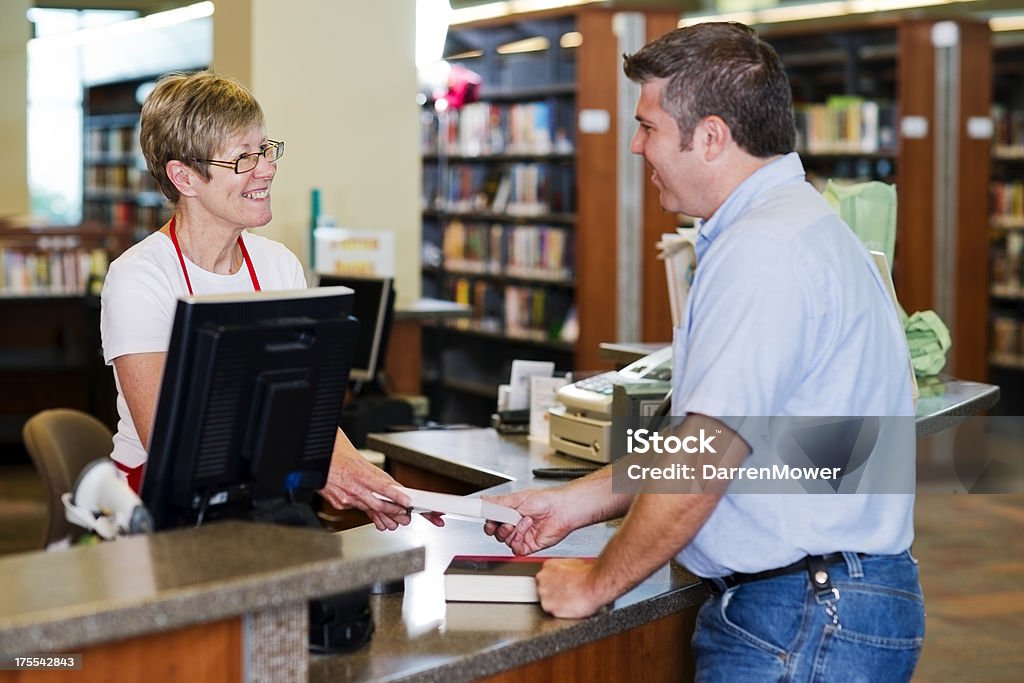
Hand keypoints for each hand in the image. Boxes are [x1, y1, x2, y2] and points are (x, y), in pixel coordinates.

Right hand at [318, 430, 444, 530]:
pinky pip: (357, 509)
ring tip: (394, 521)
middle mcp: (353, 488)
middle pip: (378, 505)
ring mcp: (345, 498)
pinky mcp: (339, 504)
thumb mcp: (361, 460)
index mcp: (360, 475)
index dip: (398, 497)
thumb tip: (392, 485)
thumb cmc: (337, 455)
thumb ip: (377, 475)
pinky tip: (377, 518)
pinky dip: (368, 513)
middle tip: (405, 517)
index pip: (384, 488)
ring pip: (368, 510)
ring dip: (383, 516)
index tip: (408, 502)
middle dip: (394, 513)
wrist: (315, 460)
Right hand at [482, 488, 575, 555]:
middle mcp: (515, 525)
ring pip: (505, 541)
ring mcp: (522, 536)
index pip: (493, 521)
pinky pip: (516, 549)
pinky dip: (518, 540)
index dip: (489, 522)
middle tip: (506, 519)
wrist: (562, 509)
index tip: (487, 519)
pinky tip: (527, 529)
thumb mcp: (517, 498)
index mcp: (511, 513)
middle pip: (496, 533)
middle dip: (499, 527)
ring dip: (513, 530)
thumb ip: (497, 502)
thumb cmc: (545, 500)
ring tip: (524, 520)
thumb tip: (483, 499)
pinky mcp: (530, 546)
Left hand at [536, 559, 610, 618]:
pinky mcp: (549, 608)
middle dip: (553, 592)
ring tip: (569, 600)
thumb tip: (565, 573)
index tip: (561, 586)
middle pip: (543, 589)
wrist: (594, 586)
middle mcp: (542, 580)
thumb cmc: (588, 575)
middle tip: (566, 593)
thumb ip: (563, 569)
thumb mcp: (574, 563)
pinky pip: (553, 612)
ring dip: (556, 602)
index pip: (545, 577)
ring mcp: (544, 595)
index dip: (554, 583)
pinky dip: (561, 611)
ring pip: (547, 601)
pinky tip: (570, 606)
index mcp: (547, 567)